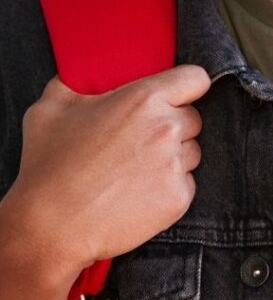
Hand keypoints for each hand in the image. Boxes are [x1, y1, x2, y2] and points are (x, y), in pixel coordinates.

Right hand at [6, 65, 209, 277]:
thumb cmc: (49, 168)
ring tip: (134, 170)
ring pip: (191, 151)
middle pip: (193, 117)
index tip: (177, 95)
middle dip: (173, 125)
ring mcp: (175, 165)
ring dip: (172, 157)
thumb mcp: (51, 109)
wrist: (50, 228)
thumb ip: (75, 81)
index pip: (196, 78)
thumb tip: (82, 71)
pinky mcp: (179, 197)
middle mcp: (167, 128)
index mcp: (144, 99)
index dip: (186, 86)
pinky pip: (186, 183)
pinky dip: (169, 187)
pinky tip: (138, 192)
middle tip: (139, 141)